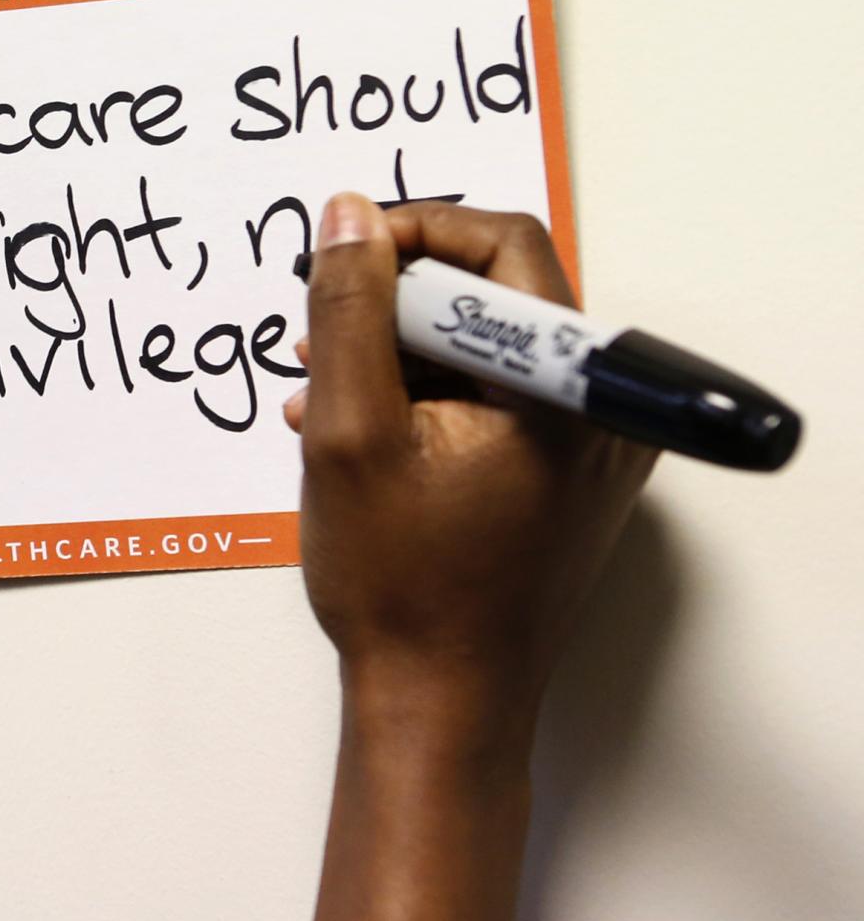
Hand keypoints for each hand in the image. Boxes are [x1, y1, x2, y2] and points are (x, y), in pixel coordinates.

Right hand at [288, 193, 656, 920]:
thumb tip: (347, 220)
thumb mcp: (349, 430)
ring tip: (325, 398)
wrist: (438, 701)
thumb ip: (348, 312)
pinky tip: (360, 432)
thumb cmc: (402, 587)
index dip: (413, 235)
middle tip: (324, 337)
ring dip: (400, 354)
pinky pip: (494, 399)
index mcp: (564, 390)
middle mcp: (597, 412)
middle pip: (496, 295)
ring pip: (486, 348)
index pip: (504, 248)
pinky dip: (425, 398)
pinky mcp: (564, 478)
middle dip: (396, 304)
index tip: (341, 260)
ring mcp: (587, 448)